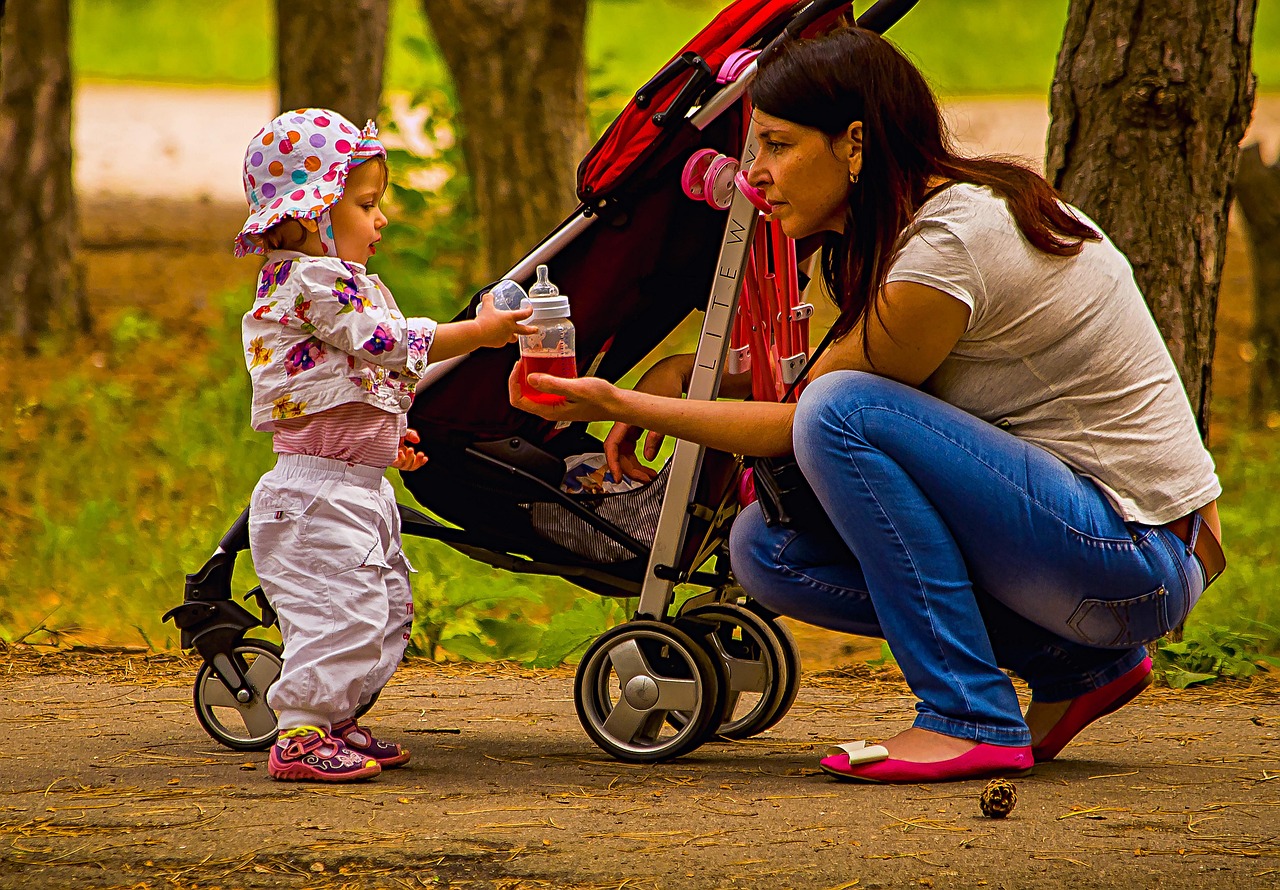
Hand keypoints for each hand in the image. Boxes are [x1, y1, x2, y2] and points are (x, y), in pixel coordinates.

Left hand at [390, 428, 426, 471]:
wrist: (375, 431)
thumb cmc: (387, 432)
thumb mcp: (402, 432)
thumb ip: (411, 435)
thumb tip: (418, 440)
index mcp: (402, 453)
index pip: (412, 462)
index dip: (420, 462)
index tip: (426, 458)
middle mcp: (398, 458)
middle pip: (409, 467)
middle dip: (417, 461)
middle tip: (421, 454)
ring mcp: (392, 459)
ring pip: (404, 466)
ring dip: (410, 460)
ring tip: (411, 449)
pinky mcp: (386, 459)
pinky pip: (396, 464)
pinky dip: (400, 459)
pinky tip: (401, 452)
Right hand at [474, 292, 535, 347]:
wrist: (477, 333)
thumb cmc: (483, 320)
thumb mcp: (486, 306)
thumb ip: (488, 299)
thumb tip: (489, 295)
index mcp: (510, 318)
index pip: (524, 314)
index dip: (529, 311)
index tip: (531, 309)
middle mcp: (511, 328)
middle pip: (525, 330)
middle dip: (532, 330)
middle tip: (536, 329)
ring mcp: (506, 337)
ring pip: (514, 338)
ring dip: (515, 335)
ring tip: (513, 335)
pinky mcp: (500, 344)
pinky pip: (503, 341)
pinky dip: (502, 339)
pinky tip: (496, 336)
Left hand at [508, 366, 621, 423]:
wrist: (616, 404)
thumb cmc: (600, 400)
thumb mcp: (575, 389)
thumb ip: (553, 384)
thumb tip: (531, 378)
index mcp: (549, 411)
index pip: (519, 401)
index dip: (514, 383)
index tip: (518, 367)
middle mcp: (549, 410)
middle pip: (523, 395)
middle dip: (520, 378)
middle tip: (525, 360)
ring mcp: (555, 405)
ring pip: (534, 391)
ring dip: (531, 376)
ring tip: (533, 361)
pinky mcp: (561, 399)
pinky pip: (546, 388)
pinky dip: (543, 377)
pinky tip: (548, 366)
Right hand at [595, 355, 690, 479]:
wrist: (670, 372)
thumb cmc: (664, 383)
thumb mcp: (663, 412)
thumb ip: (656, 435)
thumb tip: (649, 455)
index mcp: (625, 416)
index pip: (612, 444)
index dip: (613, 462)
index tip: (617, 477)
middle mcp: (625, 421)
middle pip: (620, 452)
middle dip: (629, 468)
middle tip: (643, 479)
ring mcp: (631, 423)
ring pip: (627, 451)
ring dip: (635, 465)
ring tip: (648, 476)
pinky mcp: (638, 425)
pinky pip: (633, 445)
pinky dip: (639, 457)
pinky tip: (648, 464)